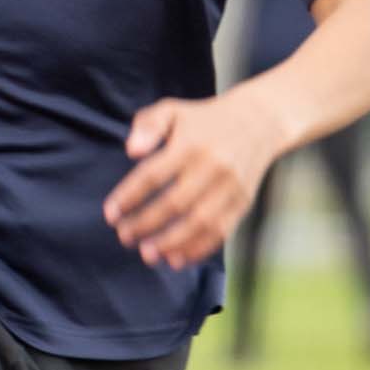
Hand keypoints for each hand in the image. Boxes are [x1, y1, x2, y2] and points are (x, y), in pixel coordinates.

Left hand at [104, 94, 277, 270]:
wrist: (259, 121)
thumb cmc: (204, 119)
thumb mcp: (172, 110)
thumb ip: (147, 125)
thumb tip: (131, 151)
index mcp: (190, 143)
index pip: (153, 175)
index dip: (129, 197)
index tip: (110, 215)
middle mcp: (213, 166)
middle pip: (175, 203)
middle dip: (146, 224)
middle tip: (125, 237)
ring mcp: (231, 186)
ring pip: (199, 222)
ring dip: (171, 243)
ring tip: (147, 254)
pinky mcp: (243, 202)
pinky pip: (221, 231)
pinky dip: (198, 249)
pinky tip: (176, 259)